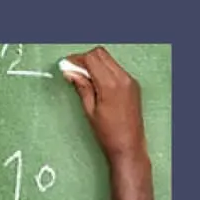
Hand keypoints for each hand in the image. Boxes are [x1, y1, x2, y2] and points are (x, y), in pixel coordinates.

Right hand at [62, 47, 146, 161]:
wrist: (128, 145)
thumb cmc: (109, 133)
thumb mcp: (89, 110)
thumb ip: (81, 87)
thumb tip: (70, 72)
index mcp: (111, 85)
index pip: (92, 59)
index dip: (76, 60)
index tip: (66, 65)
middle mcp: (123, 78)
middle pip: (101, 54)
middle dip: (85, 58)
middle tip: (72, 70)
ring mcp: (130, 81)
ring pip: (109, 59)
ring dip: (94, 63)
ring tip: (83, 78)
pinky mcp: (133, 85)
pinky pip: (116, 68)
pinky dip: (104, 70)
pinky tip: (95, 82)